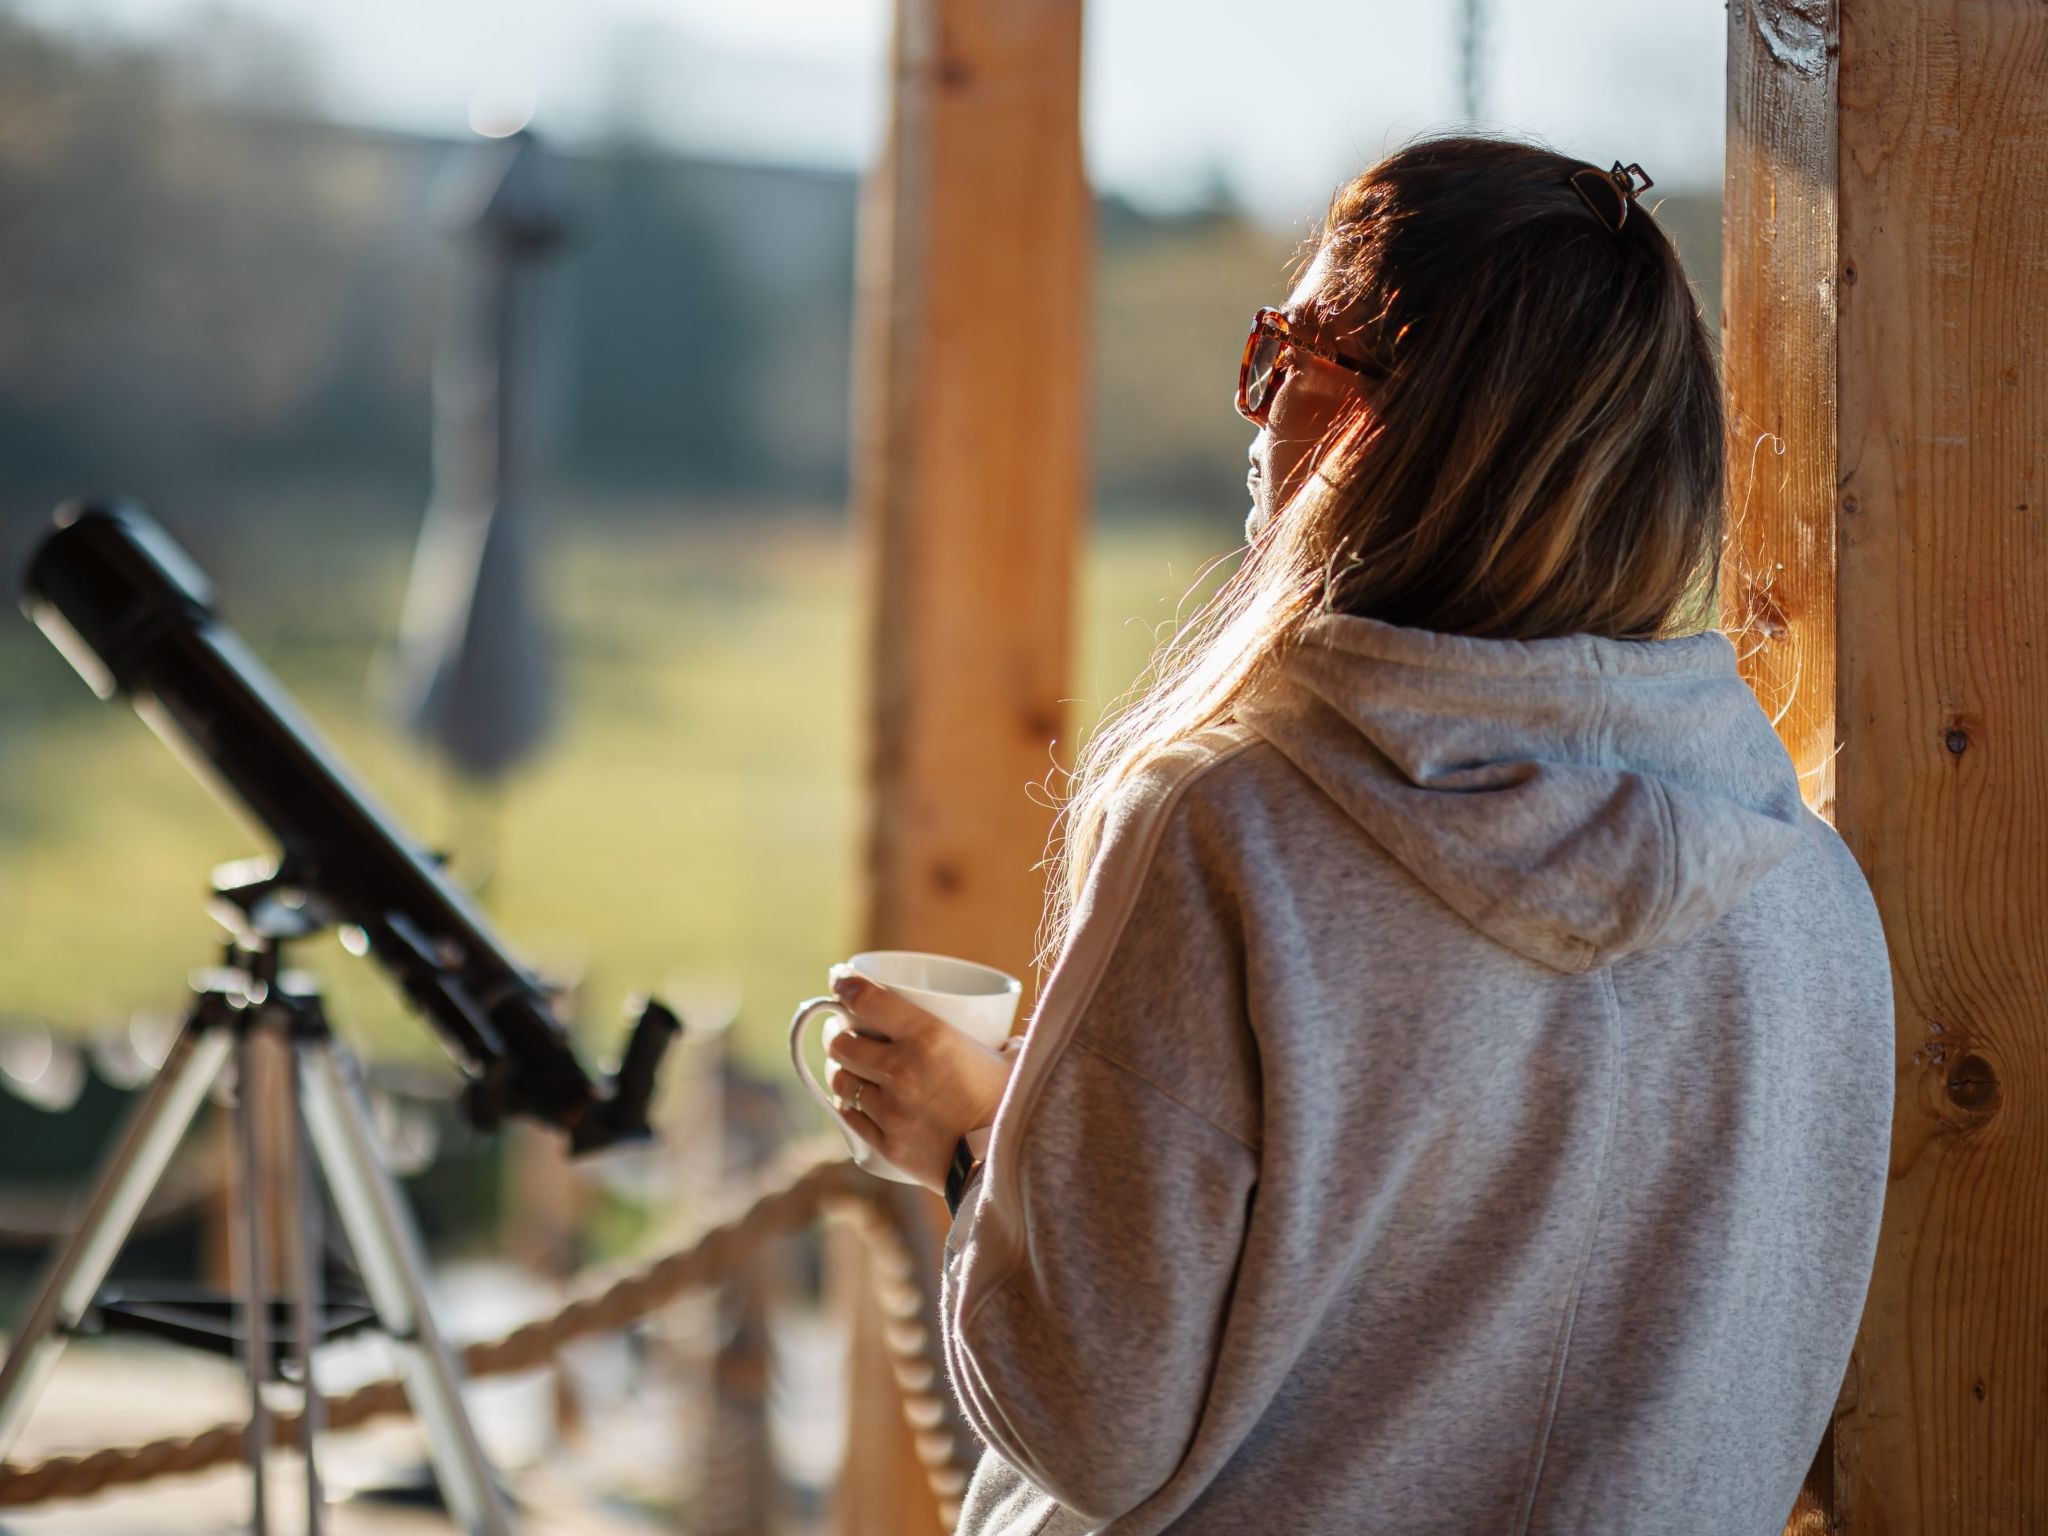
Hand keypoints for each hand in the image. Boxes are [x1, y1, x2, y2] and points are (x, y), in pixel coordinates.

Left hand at [822, 965, 1014, 1195]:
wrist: (1009, 1163)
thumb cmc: (1014, 1103)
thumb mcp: (1009, 1058)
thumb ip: (1000, 1039)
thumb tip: (1010, 1035)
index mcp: (929, 1036)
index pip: (866, 999)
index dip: (845, 984)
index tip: (840, 980)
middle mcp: (902, 1069)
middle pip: (841, 1042)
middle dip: (837, 1032)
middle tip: (844, 1029)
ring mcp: (890, 1109)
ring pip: (840, 1080)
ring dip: (840, 1069)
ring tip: (848, 1066)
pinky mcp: (886, 1145)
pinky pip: (850, 1117)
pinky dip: (849, 1105)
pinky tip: (855, 1099)